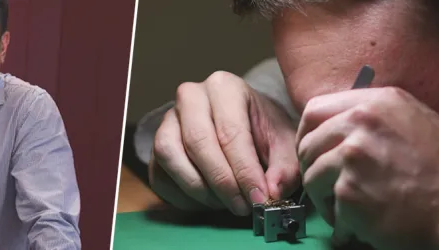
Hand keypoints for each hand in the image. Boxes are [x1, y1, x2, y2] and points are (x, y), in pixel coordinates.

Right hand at [148, 71, 300, 215]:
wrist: (240, 124)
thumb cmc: (262, 131)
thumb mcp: (284, 143)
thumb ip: (285, 168)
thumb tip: (272, 193)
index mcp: (224, 88)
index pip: (230, 132)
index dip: (244, 170)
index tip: (259, 198)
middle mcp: (190, 97)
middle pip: (197, 142)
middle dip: (222, 182)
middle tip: (242, 206)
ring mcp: (167, 120)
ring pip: (169, 156)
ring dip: (197, 189)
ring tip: (223, 204)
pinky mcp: (154, 145)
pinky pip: (158, 175)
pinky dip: (180, 196)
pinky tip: (206, 202)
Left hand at [297, 87, 438, 249]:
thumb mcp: (414, 123)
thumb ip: (374, 119)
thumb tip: (337, 125)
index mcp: (377, 103)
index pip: (315, 110)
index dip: (308, 134)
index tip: (313, 150)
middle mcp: (361, 122)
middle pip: (307, 144)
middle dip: (311, 168)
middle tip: (325, 186)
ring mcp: (353, 155)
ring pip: (311, 176)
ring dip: (323, 197)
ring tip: (345, 208)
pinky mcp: (349, 189)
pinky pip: (327, 205)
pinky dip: (338, 218)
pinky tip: (357, 222)